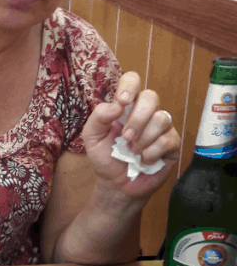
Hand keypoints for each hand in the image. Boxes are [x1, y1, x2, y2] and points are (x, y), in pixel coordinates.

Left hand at [82, 71, 180, 200]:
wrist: (117, 185)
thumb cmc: (106, 157)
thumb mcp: (92, 136)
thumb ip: (99, 116)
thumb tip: (117, 105)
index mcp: (126, 106)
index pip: (133, 80)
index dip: (130, 86)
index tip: (122, 102)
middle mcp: (145, 112)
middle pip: (152, 96)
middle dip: (137, 119)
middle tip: (126, 137)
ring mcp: (161, 127)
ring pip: (162, 118)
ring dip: (143, 139)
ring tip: (133, 152)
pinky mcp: (172, 144)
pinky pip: (168, 139)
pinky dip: (152, 152)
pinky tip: (144, 160)